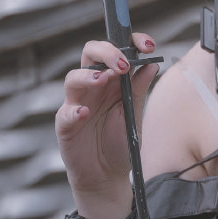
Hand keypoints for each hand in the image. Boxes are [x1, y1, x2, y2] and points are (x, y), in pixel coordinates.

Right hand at [55, 34, 158, 205]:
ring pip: (73, 78)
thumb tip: (152, 64)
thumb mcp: (134, 114)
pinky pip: (65, 113)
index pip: (116, 50)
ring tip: (103, 80)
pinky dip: (74, 111)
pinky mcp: (65, 124)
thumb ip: (139, 89)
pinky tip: (84, 114)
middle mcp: (93, 86)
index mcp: (113, 80)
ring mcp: (77, 103)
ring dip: (88, 76)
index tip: (148, 46)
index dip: (131, 42)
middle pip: (90, 54)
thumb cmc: (120, 142)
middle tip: (123, 65)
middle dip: (107, 52)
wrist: (107, 176)